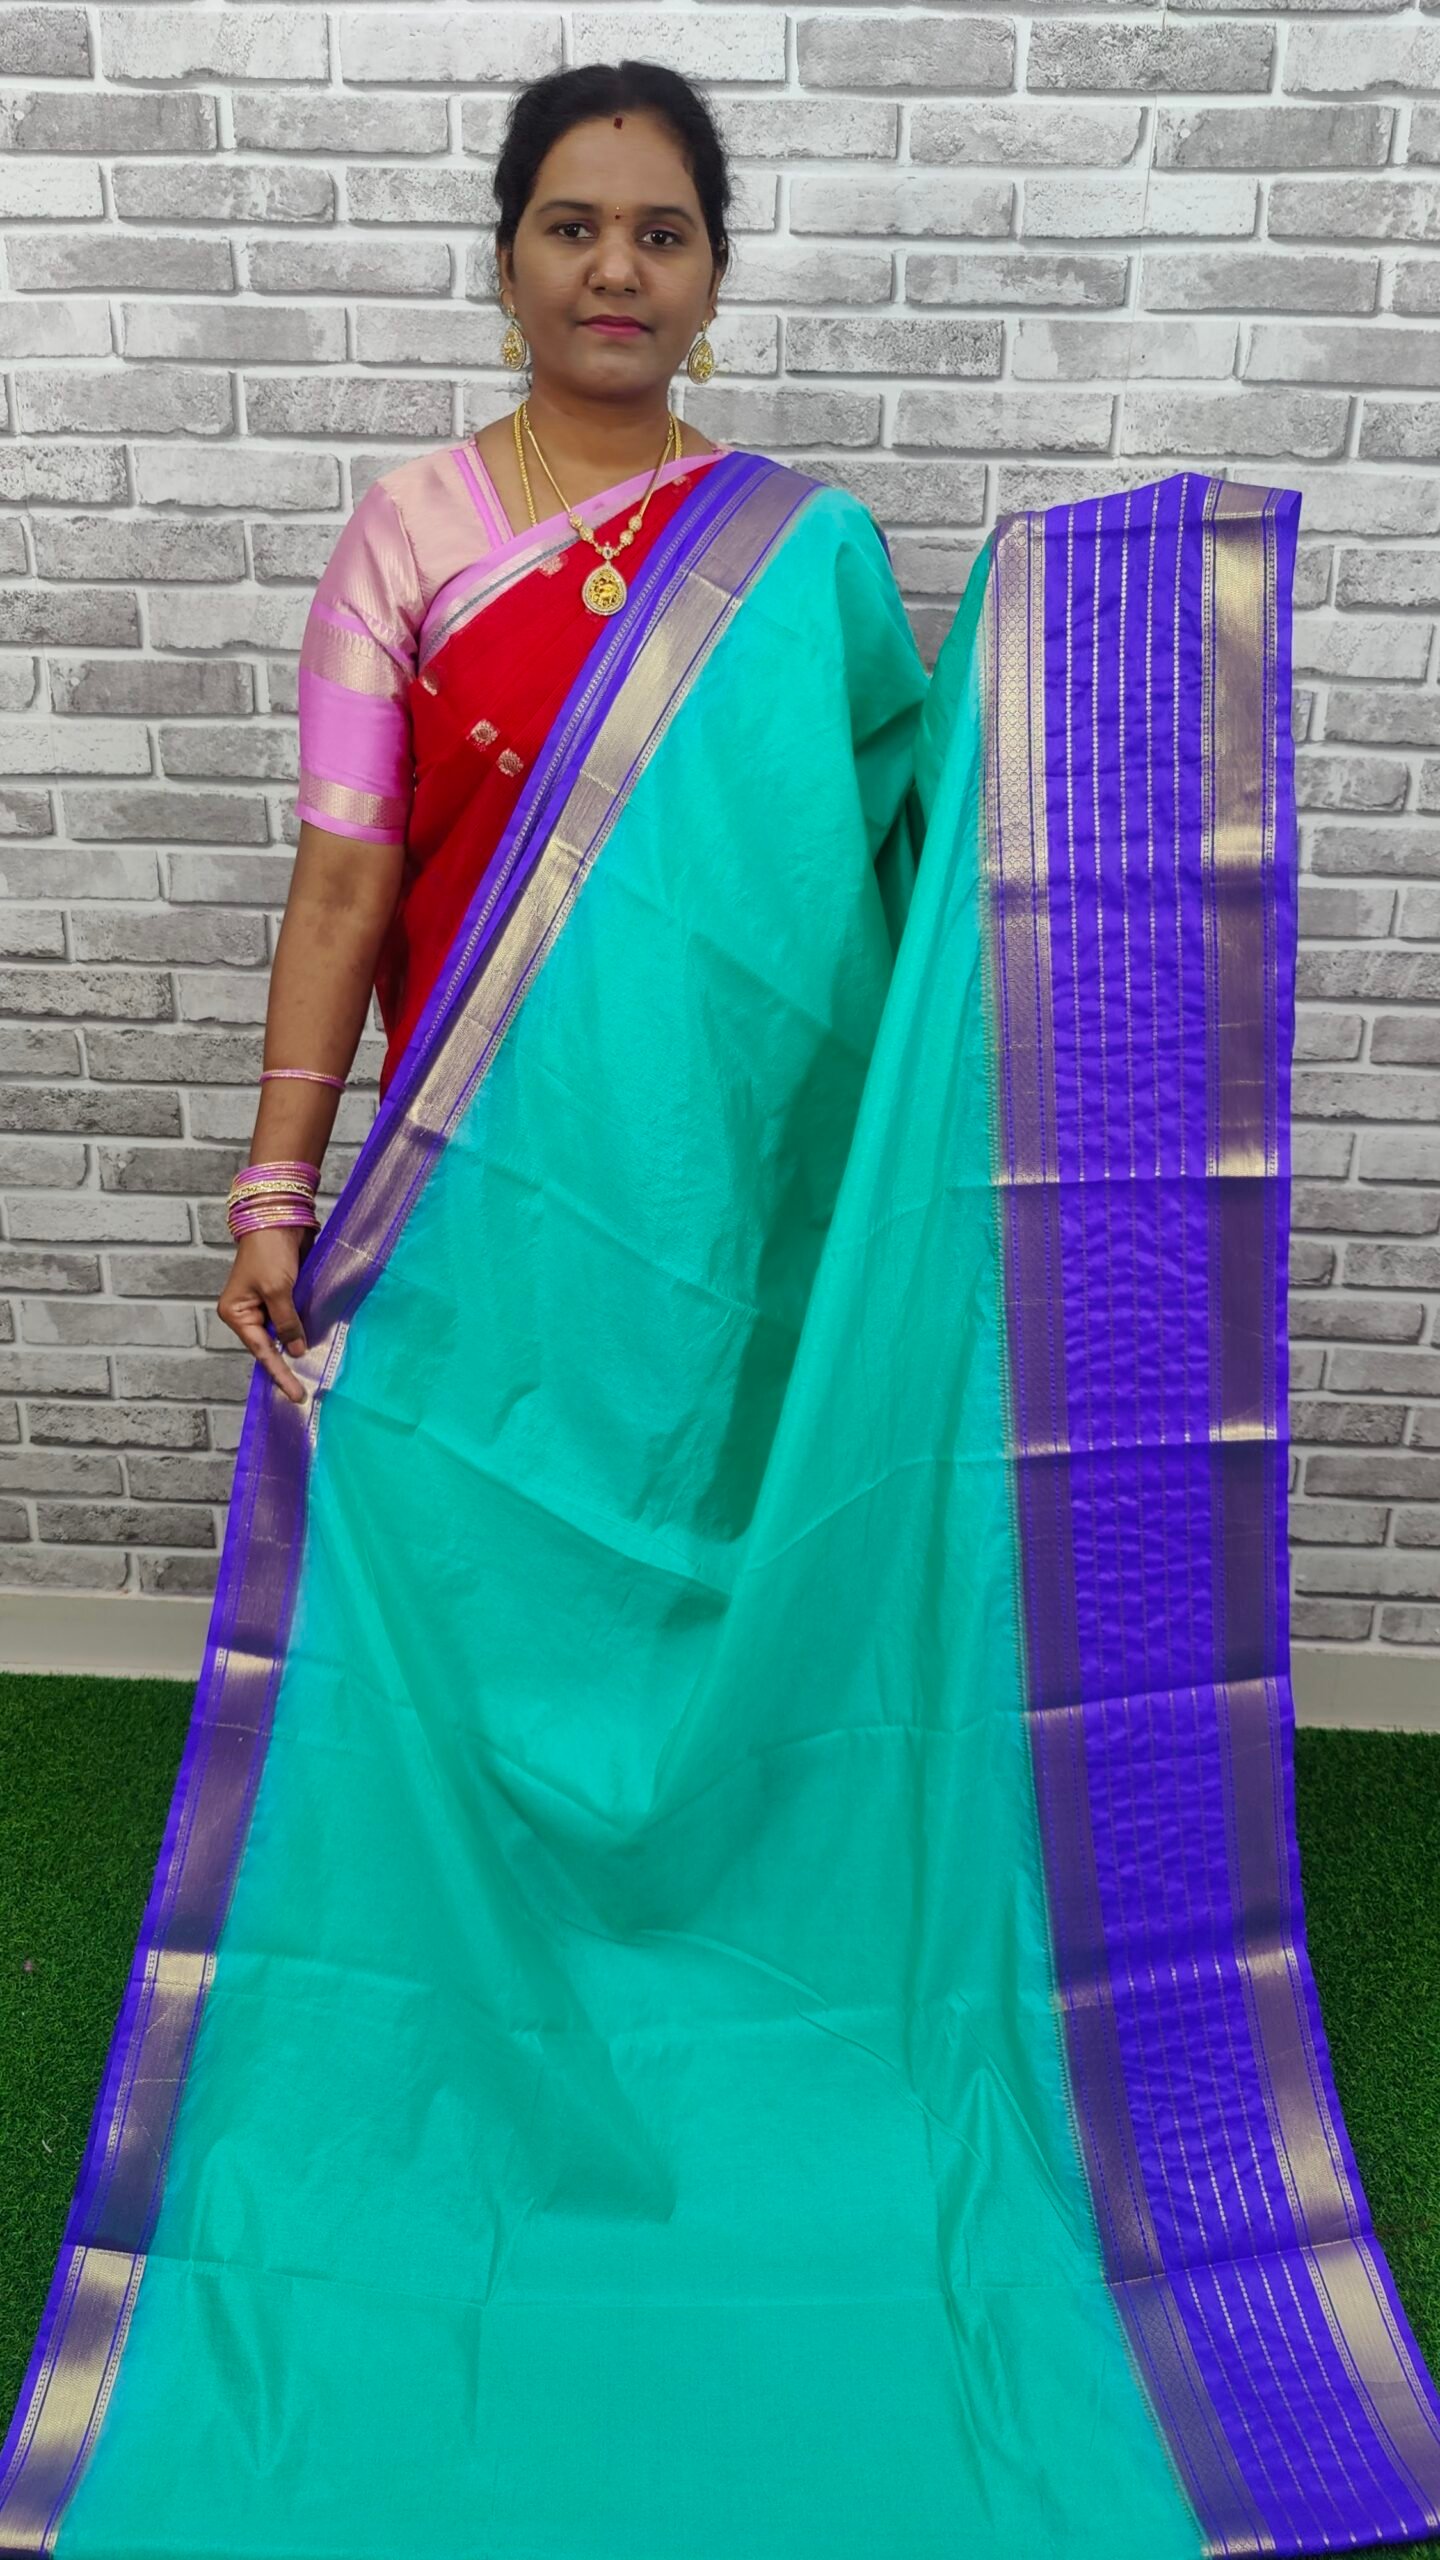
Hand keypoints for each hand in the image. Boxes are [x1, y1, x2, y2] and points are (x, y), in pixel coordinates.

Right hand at [217, 1225, 314, 1405]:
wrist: (278, 1218)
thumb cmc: (269, 1253)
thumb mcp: (277, 1290)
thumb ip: (287, 1323)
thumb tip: (297, 1350)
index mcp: (236, 1313)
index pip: (260, 1351)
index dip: (280, 1372)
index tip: (296, 1394)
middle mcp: (248, 1312)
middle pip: (270, 1345)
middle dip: (288, 1362)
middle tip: (306, 1390)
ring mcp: (266, 1303)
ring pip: (284, 1333)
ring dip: (298, 1345)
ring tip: (313, 1371)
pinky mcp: (283, 1294)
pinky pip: (293, 1318)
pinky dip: (304, 1328)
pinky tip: (318, 1342)